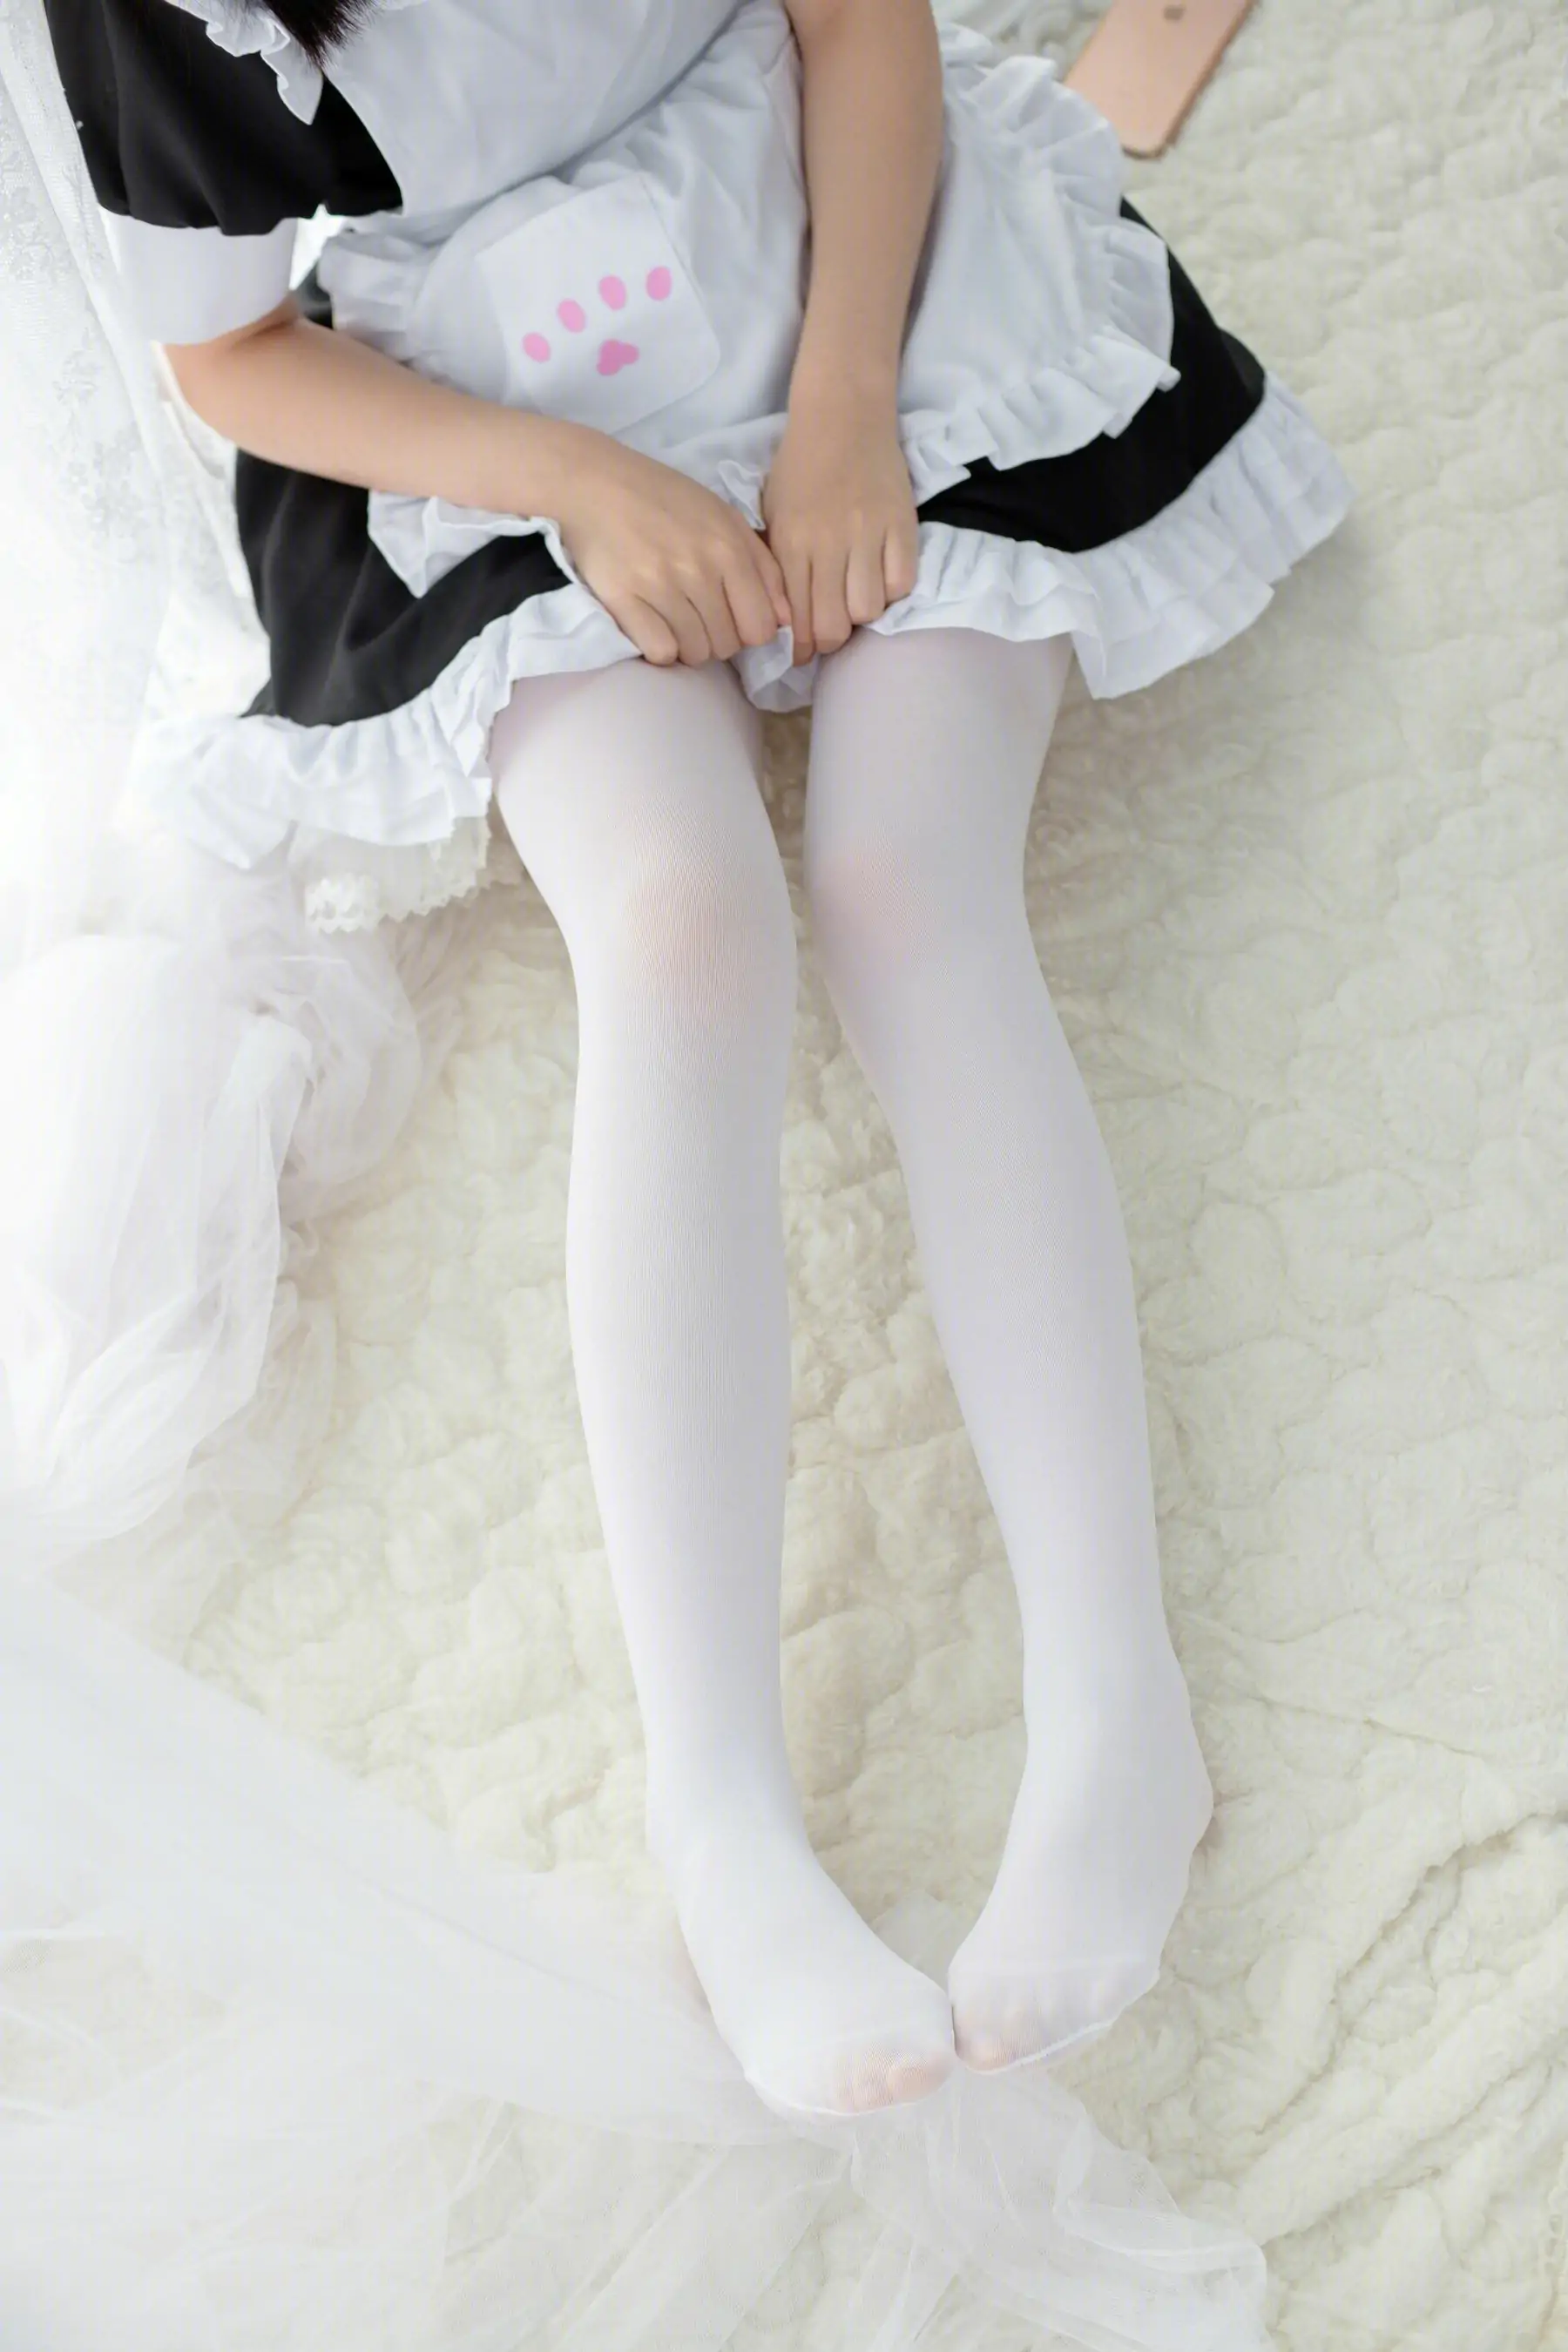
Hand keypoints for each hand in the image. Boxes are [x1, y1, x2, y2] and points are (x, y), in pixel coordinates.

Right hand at [550, 428, 791, 665]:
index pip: (761, 627)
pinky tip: (652, 623)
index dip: (750, 630)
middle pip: (727, 645)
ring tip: (674, 617)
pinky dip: (659, 646)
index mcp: (729, 548)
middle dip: (717, 638)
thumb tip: (786, 621)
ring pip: (695, 653)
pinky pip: (660, 652)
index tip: (732, 617)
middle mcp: (698, 569)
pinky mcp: (623, 600)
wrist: (594, 483)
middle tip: (697, 614)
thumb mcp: (722, 517)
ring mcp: (660, 586)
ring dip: (688, 644)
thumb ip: (761, 566)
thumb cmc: (663, 500)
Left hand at [760, 387, 920, 663]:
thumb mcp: (773, 513)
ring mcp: (869, 533)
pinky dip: (892, 589)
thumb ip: (778, 565)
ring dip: (862, 613)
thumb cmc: (801, 465)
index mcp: (791, 542)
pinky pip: (902, 583)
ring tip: (855, 599)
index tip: (803, 655)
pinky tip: (880, 577)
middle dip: (830, 639)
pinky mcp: (903, 524)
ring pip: (869, 608)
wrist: (843, 414)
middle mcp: (829, 542)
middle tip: (831, 632)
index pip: (798, 616)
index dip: (802, 646)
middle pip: (834, 624)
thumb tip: (786, 622)